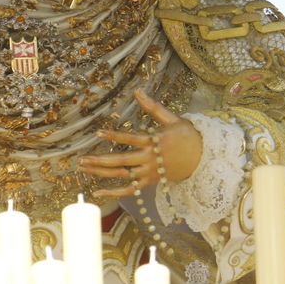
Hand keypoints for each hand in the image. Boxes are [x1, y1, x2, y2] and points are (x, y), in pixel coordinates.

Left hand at [80, 90, 201, 198]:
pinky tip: (98, 192)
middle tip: (81, 159)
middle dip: (100, 161)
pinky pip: (130, 190)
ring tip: (84, 169)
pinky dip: (114, 193)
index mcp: (155, 142)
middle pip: (122, 161)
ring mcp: (149, 173)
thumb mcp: (172, 119)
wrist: (202, 159)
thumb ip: (153, 107)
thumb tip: (138, 91)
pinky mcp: (150, 182)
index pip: (131, 139)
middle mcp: (150, 159)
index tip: (98, 133)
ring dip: (102, 173)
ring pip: (122, 176)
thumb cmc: (187, 136)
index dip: (114, 137)